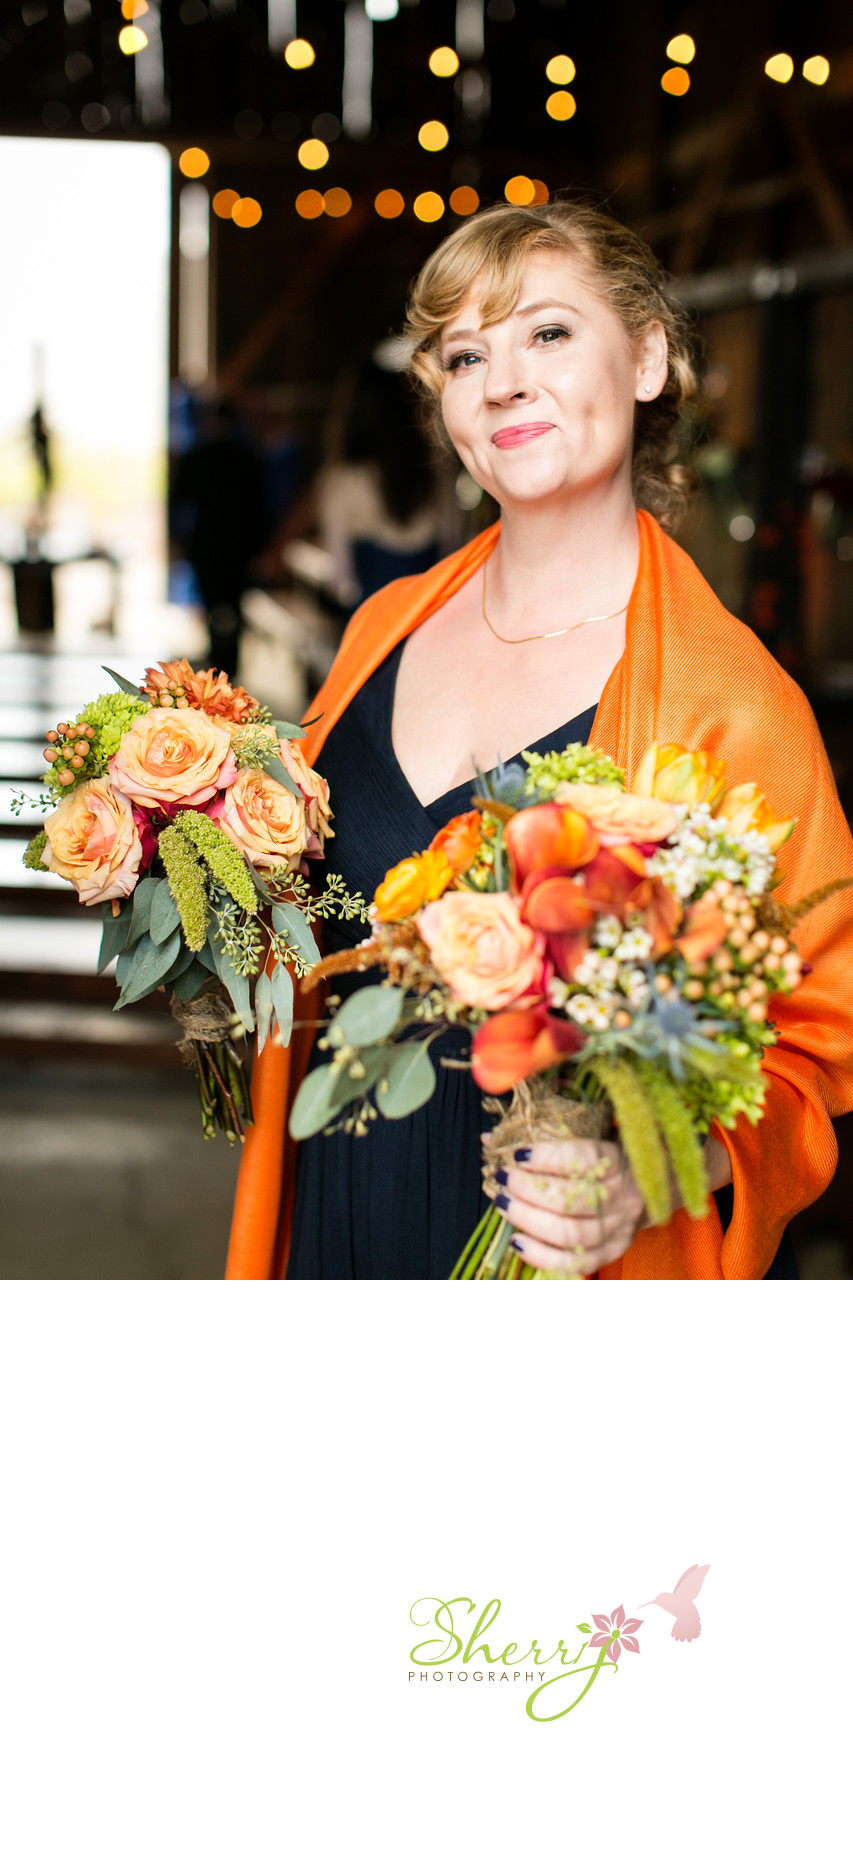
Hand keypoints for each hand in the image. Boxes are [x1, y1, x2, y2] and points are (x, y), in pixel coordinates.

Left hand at [490, 1130, 732, 1274]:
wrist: (657, 1184)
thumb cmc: (611, 1157)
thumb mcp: (591, 1137)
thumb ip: (546, 1136)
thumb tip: (489, 1140)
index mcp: (620, 1160)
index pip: (583, 1159)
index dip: (546, 1157)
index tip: (517, 1153)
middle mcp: (623, 1196)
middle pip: (572, 1199)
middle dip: (529, 1190)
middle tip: (503, 1179)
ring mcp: (619, 1227)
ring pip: (571, 1232)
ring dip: (530, 1220)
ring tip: (504, 1205)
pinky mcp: (613, 1250)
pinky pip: (576, 1262)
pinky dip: (543, 1256)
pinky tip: (518, 1242)